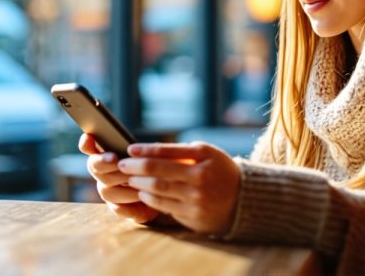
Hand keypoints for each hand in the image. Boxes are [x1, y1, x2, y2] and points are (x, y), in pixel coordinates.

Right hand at [78, 133, 159, 223]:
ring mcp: (109, 192)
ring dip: (123, 186)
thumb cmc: (153, 170)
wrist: (165, 195)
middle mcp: (103, 174)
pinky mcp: (119, 208)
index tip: (89, 137)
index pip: (89, 148)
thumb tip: (132, 148)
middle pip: (95, 167)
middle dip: (104, 162)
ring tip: (139, 182)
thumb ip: (138, 151)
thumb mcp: (149, 156)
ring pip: (106, 190)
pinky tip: (140, 198)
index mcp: (108, 156)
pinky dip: (129, 204)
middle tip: (115, 159)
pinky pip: (117, 208)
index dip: (86, 143)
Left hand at [118, 142, 240, 234]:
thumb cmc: (219, 170)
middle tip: (122, 164)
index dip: (145, 150)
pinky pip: (164, 206)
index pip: (166, 151)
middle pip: (157, 171)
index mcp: (203, 156)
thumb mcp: (207, 154)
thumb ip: (181, 152)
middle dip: (135, 167)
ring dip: (139, 184)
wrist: (243, 199)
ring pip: (157, 190)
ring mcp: (196, 198)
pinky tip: (142, 193)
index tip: (130, 149)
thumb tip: (148, 152)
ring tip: (130, 179)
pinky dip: (149, 199)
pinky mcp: (192, 215)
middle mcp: (199, 177)